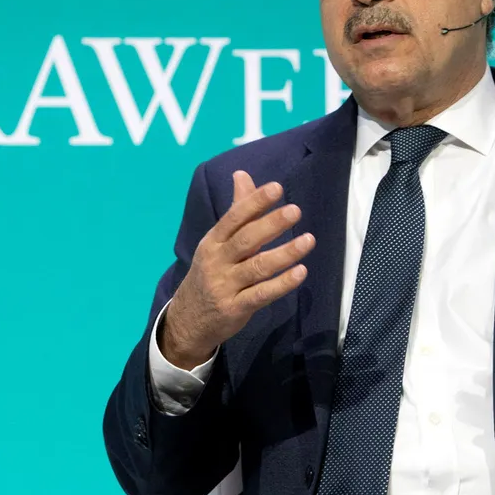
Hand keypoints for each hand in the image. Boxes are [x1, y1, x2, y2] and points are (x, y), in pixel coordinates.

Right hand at [160, 171, 315, 369]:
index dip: (254, 202)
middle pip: (245, 240)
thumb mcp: (216, 243)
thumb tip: (242, 174)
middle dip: (270, 224)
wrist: (186, 321)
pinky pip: (261, 294)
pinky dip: (281, 284)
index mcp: (213, 241)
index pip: (234, 218)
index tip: (276, 188)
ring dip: (284, 253)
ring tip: (308, 240)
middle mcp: (217, 261)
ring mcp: (225, 286)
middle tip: (295, 210)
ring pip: (257, 267)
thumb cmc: (210, 273)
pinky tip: (300, 273)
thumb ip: (236, 210)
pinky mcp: (235, 308)